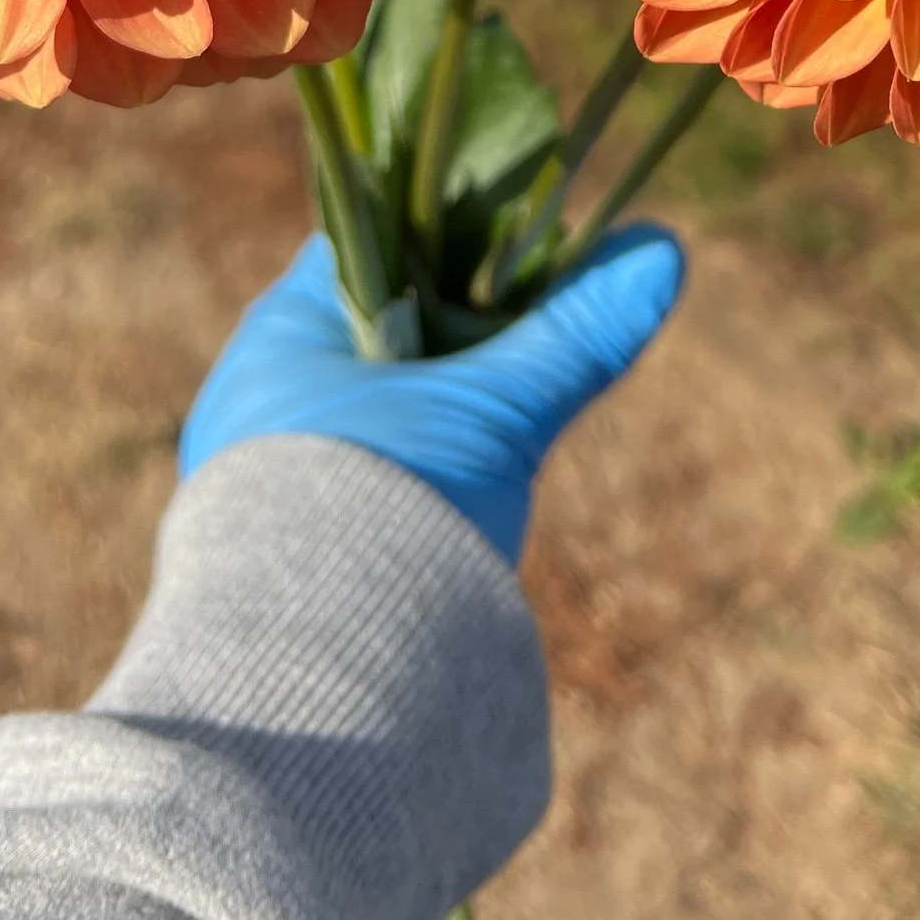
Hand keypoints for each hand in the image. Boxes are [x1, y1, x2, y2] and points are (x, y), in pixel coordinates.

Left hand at [180, 226, 685, 562]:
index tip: (517, 236)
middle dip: (452, 329)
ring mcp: (258, 474)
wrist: (308, 687)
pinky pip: (355, 480)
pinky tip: (465, 499)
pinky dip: (415, 473)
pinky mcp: (280, 550)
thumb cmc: (387, 514)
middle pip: (373, 326)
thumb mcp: (496, 414)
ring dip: (438, 407)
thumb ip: (574, 335)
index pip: (368, 242)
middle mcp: (255, 395)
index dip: (447, 231)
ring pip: (369, 406)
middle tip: (529, 331)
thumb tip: (665, 249)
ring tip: (508, 417)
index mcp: (282, 334)